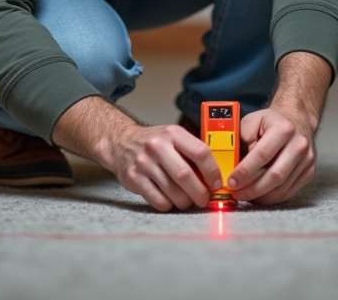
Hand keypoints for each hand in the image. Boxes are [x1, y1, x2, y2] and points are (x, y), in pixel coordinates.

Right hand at [109, 123, 224, 211]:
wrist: (121, 142)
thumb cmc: (155, 143)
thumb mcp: (174, 137)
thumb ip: (193, 152)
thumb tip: (216, 177)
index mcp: (173, 133)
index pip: (200, 152)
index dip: (212, 171)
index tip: (216, 183)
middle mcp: (157, 146)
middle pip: (185, 175)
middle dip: (200, 192)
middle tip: (204, 199)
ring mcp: (144, 163)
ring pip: (173, 192)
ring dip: (185, 201)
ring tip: (187, 200)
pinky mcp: (134, 179)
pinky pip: (159, 201)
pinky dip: (169, 205)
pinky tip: (170, 199)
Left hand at [226, 106, 316, 205]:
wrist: (297, 119)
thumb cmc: (270, 122)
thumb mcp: (252, 120)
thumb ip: (242, 139)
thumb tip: (235, 164)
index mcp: (283, 128)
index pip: (263, 154)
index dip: (245, 171)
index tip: (231, 182)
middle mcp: (299, 144)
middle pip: (275, 175)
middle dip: (253, 189)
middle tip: (237, 194)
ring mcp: (307, 160)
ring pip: (282, 187)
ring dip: (261, 195)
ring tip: (245, 195)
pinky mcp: (309, 172)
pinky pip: (288, 191)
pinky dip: (271, 197)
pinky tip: (258, 195)